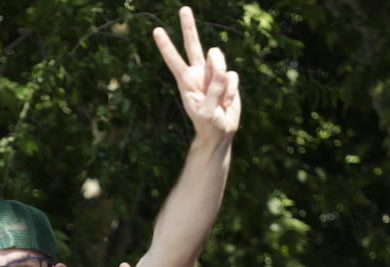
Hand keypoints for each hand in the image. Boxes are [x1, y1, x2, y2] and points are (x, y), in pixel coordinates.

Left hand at [153, 7, 240, 142]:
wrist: (220, 132)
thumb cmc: (208, 125)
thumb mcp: (206, 112)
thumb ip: (213, 91)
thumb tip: (221, 70)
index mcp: (186, 81)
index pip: (174, 60)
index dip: (166, 46)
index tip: (156, 31)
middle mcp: (198, 74)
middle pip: (193, 45)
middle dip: (188, 27)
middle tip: (183, 9)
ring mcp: (213, 74)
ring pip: (219, 60)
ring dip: (221, 77)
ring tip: (220, 99)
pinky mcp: (227, 78)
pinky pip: (232, 76)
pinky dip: (232, 90)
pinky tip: (227, 103)